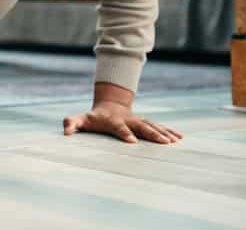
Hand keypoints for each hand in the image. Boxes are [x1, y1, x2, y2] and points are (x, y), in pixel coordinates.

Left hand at [63, 101, 182, 143]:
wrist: (109, 104)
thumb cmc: (93, 117)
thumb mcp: (81, 120)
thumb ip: (72, 123)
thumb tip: (65, 132)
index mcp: (113, 120)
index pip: (119, 127)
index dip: (125, 134)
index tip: (133, 142)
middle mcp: (128, 120)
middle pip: (141, 126)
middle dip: (152, 134)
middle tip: (163, 142)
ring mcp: (138, 120)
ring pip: (152, 126)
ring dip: (163, 133)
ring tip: (174, 141)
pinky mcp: (145, 123)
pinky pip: (159, 127)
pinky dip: (169, 131)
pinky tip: (180, 138)